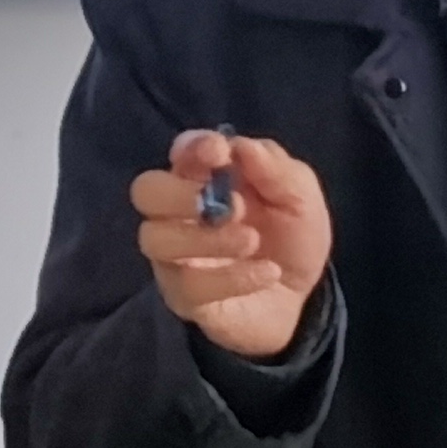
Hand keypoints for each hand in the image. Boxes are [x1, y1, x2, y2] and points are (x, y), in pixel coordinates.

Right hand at [133, 128, 331, 361]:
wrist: (299, 300)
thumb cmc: (290, 238)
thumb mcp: (301, 199)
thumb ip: (276, 170)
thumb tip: (242, 147)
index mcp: (205, 176)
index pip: (181, 152)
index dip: (192, 147)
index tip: (219, 152)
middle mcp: (178, 212)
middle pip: (146, 191)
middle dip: (179, 192)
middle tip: (231, 204)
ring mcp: (174, 256)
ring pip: (155, 239)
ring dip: (206, 237)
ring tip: (252, 241)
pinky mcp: (182, 296)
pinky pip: (188, 285)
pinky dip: (231, 277)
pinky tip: (268, 273)